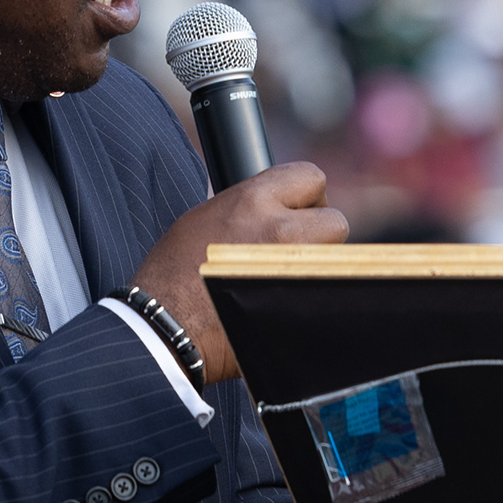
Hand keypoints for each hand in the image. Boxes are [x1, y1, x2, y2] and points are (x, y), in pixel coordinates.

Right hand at [129, 162, 342, 383]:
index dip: (306, 196)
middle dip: (320, 235)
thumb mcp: (206, 217)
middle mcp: (281, 230)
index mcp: (252, 201)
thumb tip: (280, 205)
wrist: (163, 326)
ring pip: (338, 261)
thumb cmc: (173, 274)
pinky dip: (312, 298)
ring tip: (284, 280)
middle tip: (292, 252)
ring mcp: (296, 270)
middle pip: (335, 221)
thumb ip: (250, 207)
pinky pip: (328, 295)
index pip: (311, 177)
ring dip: (319, 268)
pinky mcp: (303, 307)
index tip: (295, 212)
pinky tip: (284, 304)